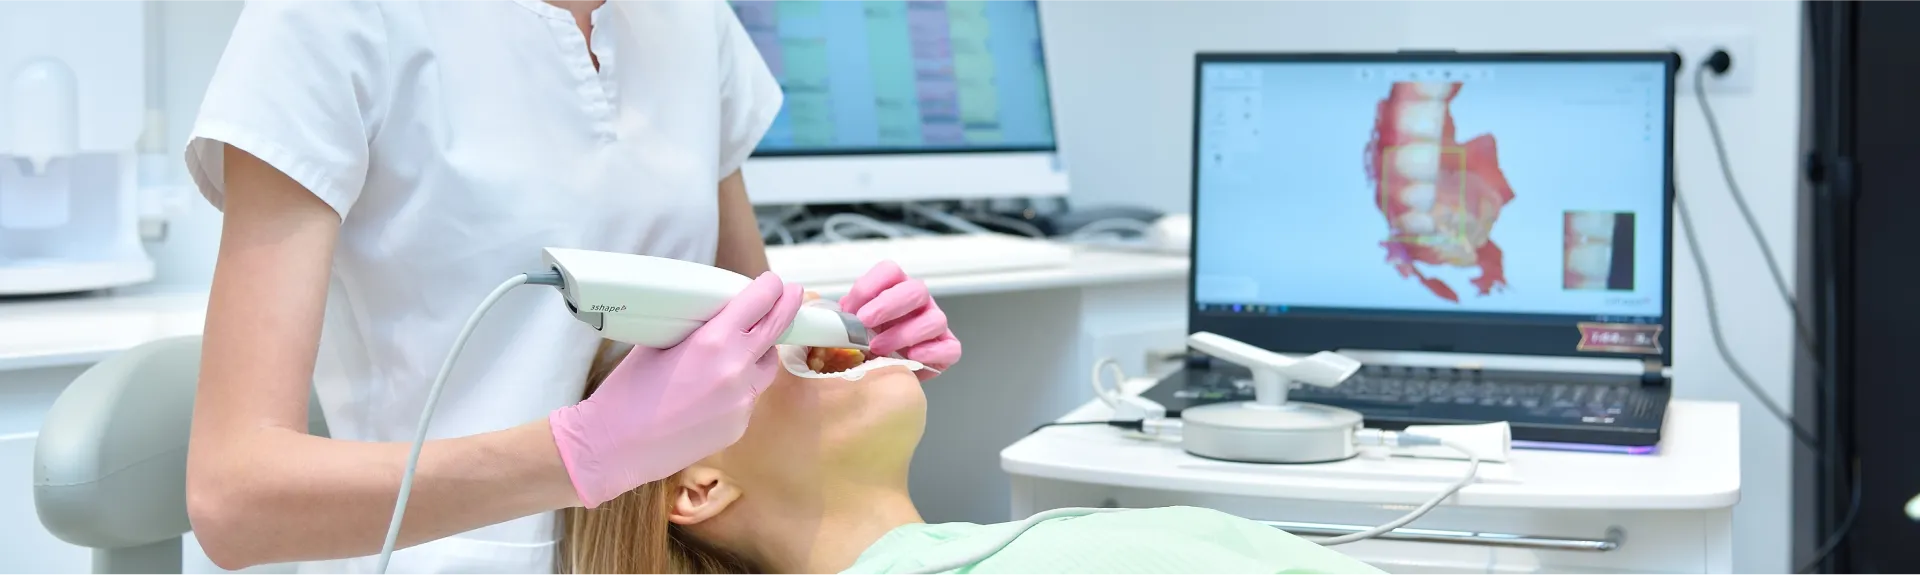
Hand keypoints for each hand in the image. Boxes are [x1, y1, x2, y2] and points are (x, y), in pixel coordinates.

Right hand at [548, 272, 804, 507]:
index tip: (774, 282)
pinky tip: (711, 392)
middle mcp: (735, 370)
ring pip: (766, 367)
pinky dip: (740, 388)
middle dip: (787, 308)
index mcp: (713, 341)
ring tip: (740, 349)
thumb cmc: (627, 392)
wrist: (614, 447)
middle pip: (776, 330)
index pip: (759, 302)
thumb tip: (713, 313)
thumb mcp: (657, 343)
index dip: (770, 288)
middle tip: (793, 294)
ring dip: (760, 353)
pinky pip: (750, 397)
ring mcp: (742, 402)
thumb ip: (693, 327)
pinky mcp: (739, 426)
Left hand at [839, 261, 960, 378]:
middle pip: (916, 289)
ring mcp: (934, 323)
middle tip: (865, 322)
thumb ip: (836, 314)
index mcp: (894, 288)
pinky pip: (950, 347)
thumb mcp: (846, 324)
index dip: (870, 287)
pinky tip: (911, 358)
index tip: (851, 309)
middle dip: (889, 305)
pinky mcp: (946, 348)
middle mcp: (918, 301)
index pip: (890, 271)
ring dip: (904, 334)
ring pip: (934, 319)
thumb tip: (819, 304)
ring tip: (878, 348)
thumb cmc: (864, 343)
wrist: (880, 372)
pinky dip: (932, 352)